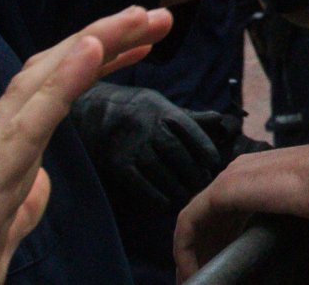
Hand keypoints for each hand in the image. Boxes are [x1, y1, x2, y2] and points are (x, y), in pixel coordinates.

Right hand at [0, 5, 172, 284]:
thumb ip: (19, 209)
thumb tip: (40, 185)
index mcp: (4, 160)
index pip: (56, 95)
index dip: (96, 63)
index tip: (139, 44)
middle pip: (53, 74)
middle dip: (107, 39)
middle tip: (157, 15)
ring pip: (43, 82)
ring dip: (94, 43)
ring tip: (138, 17)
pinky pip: (29, 123)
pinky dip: (62, 81)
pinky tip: (92, 50)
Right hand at [67, 82, 222, 214]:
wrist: (89, 108)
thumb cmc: (132, 108)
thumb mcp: (159, 104)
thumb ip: (187, 117)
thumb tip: (219, 119)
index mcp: (160, 110)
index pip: (187, 128)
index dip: (202, 146)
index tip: (213, 162)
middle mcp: (146, 126)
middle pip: (175, 151)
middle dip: (192, 170)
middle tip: (204, 185)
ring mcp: (130, 144)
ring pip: (158, 168)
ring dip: (176, 186)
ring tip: (188, 198)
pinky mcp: (116, 161)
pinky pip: (137, 181)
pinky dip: (153, 194)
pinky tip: (165, 204)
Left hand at [175, 144, 308, 279]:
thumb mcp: (299, 207)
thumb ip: (282, 216)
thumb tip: (280, 238)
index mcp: (255, 173)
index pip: (226, 208)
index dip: (217, 237)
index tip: (217, 265)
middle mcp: (236, 171)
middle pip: (208, 215)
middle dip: (201, 248)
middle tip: (200, 277)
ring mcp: (228, 179)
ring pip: (195, 220)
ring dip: (190, 252)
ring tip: (193, 279)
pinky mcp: (222, 192)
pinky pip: (189, 223)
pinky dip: (185, 249)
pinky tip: (192, 272)